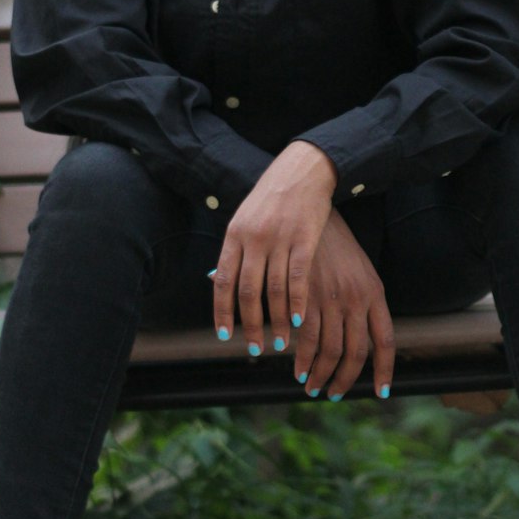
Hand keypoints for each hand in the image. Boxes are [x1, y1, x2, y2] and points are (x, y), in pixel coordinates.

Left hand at [211, 141, 336, 354]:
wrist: (301, 170)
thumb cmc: (271, 198)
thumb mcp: (244, 219)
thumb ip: (233, 251)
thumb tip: (214, 280)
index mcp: (234, 235)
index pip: (223, 281)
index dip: (222, 311)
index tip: (225, 335)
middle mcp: (254, 239)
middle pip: (248, 292)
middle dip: (250, 325)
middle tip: (254, 349)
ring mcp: (280, 239)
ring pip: (274, 290)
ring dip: (276, 321)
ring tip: (280, 342)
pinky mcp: (305, 239)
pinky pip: (298, 278)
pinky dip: (297, 302)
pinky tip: (298, 320)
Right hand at [293, 211, 394, 400]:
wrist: (314, 214)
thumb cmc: (337, 245)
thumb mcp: (360, 271)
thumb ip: (364, 303)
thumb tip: (363, 337)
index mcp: (375, 294)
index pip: (386, 342)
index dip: (385, 371)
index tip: (382, 392)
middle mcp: (357, 299)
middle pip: (356, 353)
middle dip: (345, 380)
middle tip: (334, 393)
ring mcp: (332, 299)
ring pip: (331, 351)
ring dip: (321, 375)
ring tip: (312, 386)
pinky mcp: (308, 297)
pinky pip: (307, 340)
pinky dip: (302, 360)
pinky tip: (297, 368)